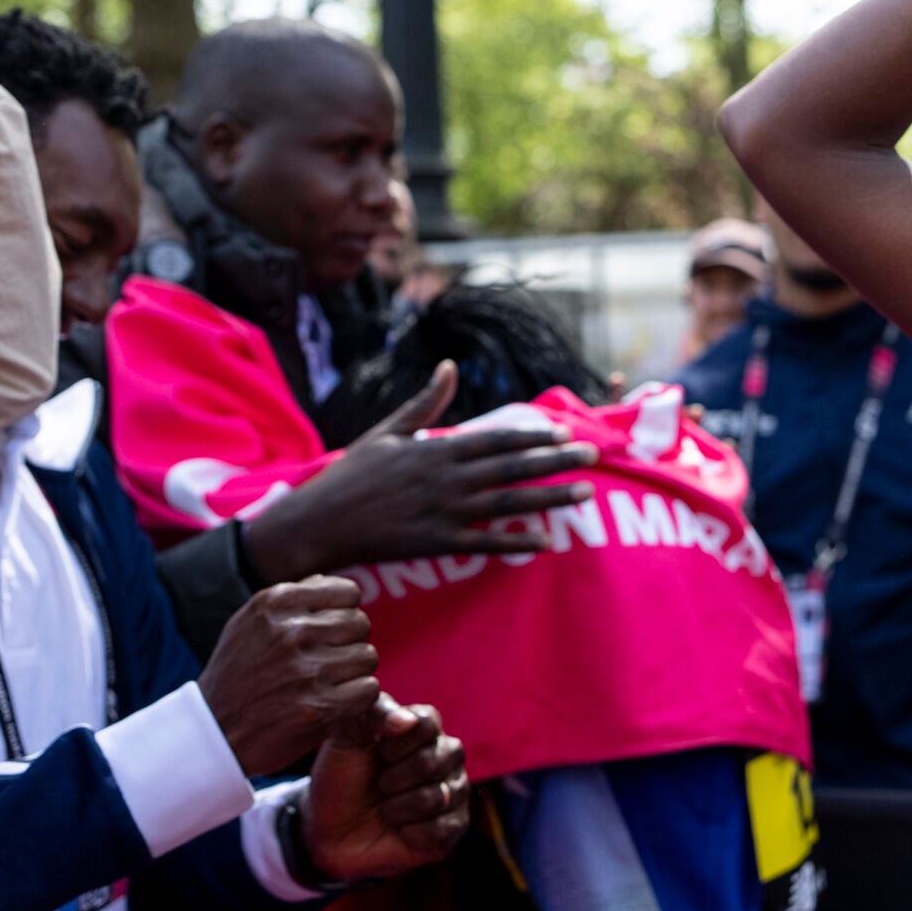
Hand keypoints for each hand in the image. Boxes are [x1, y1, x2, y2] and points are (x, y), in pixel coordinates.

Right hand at [197, 577, 379, 775]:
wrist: (215, 733)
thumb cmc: (237, 676)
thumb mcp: (249, 625)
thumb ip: (289, 602)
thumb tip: (330, 583)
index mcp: (275, 604)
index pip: (348, 593)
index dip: (345, 614)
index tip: (331, 633)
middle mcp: (291, 632)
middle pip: (361, 624)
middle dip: (350, 643)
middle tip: (329, 663)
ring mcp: (306, 671)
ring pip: (368, 657)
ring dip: (354, 673)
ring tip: (328, 684)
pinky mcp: (320, 708)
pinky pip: (368, 690)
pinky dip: (357, 699)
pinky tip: (334, 703)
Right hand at [241, 361, 598, 583]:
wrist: (319, 522)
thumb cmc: (351, 476)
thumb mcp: (387, 433)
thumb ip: (425, 403)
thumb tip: (449, 367)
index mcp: (435, 449)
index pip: (496, 440)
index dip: (533, 436)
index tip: (564, 433)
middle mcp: (445, 479)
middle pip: (512, 468)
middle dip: (555, 461)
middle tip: (592, 456)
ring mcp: (442, 512)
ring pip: (508, 504)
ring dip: (550, 498)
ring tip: (584, 494)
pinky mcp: (435, 543)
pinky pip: (484, 543)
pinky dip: (515, 542)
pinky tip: (544, 542)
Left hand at [302, 700, 470, 884]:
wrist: (331, 827)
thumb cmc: (342, 777)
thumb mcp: (346, 738)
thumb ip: (372, 714)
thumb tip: (407, 720)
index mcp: (424, 728)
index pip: (428, 723)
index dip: (395, 745)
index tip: (377, 755)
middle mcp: (446, 755)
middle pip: (434, 760)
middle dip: (394, 779)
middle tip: (379, 786)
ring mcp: (454, 791)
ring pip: (437, 797)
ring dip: (398, 808)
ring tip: (386, 809)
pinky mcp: (454, 827)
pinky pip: (442, 829)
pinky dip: (410, 833)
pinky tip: (400, 829)